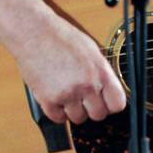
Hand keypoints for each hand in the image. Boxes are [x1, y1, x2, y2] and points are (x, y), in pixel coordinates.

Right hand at [12, 16, 127, 124]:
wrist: (34, 33)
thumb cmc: (62, 38)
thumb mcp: (92, 52)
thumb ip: (101, 73)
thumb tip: (109, 91)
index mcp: (101, 72)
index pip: (117, 104)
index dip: (111, 104)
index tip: (106, 102)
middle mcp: (87, 85)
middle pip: (98, 115)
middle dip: (92, 109)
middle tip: (85, 99)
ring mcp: (67, 93)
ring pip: (78, 119)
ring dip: (74, 110)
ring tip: (68, 95)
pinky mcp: (48, 99)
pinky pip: (58, 118)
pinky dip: (58, 112)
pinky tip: (57, 98)